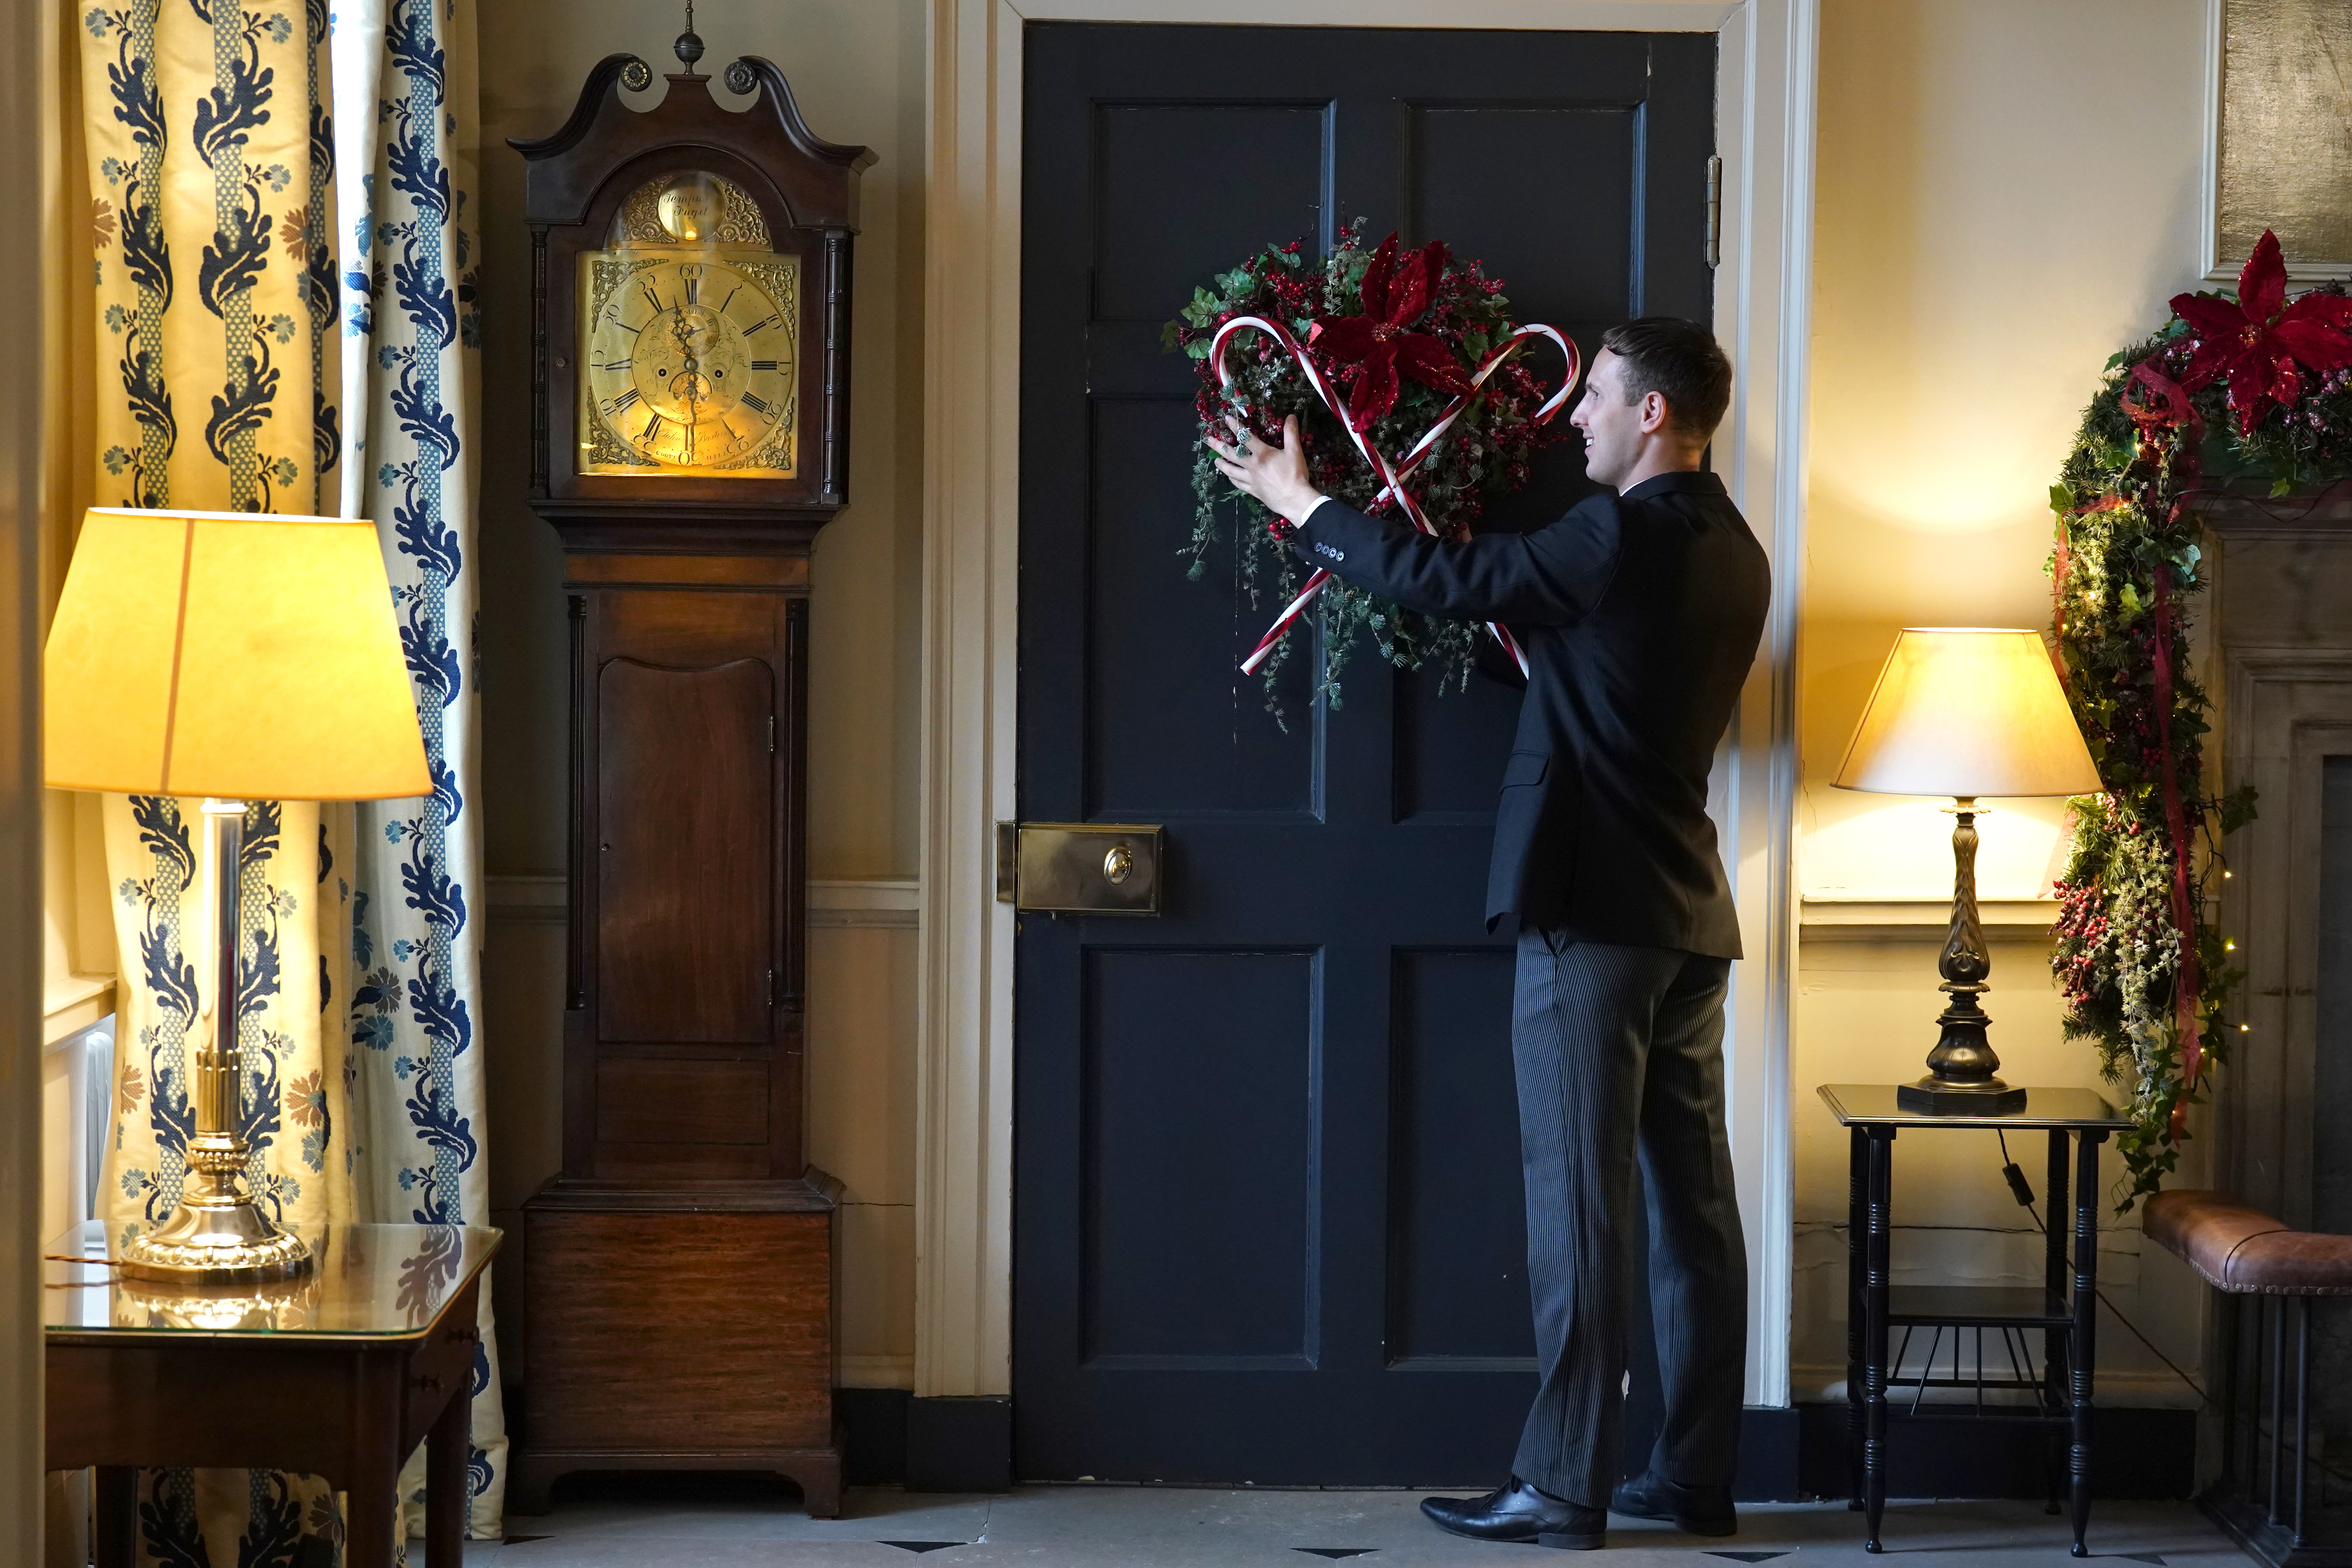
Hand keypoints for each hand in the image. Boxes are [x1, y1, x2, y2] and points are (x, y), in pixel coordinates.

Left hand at [1205, 414, 1323, 523]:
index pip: (1245, 437)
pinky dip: (1233, 480)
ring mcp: (1251, 480)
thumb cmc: (1295, 474)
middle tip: (1208, 440)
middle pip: (1232, 454)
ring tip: (1215, 460)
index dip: (1235, 426)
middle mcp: (1252, 466)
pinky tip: (1230, 478)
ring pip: (1231, 471)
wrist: (1295, 500)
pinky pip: (1239, 484)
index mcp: (1262, 454)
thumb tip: (1290, 416)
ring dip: (1222, 465)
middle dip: (1219, 446)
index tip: (1226, 418)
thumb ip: (1290, 433)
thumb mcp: (1295, 451)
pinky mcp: (1253, 491)